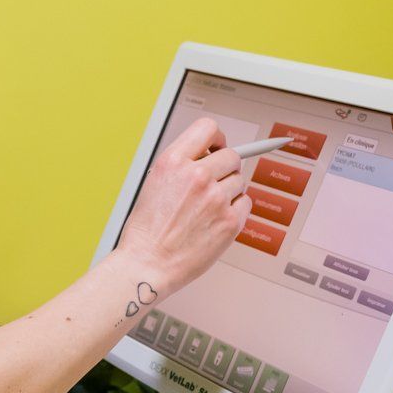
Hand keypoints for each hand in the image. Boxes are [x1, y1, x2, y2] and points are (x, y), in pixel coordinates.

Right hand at [117, 116, 250, 296]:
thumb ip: (182, 166)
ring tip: (208, 209)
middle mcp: (196, 175)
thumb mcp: (155, 184)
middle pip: (232, 156)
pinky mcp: (230, 221)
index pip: (208, 128)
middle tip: (214, 184)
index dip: (217, 138)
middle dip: (225, 168)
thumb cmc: (147, 232)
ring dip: (229, 191)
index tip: (217, 148)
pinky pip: (245, 203)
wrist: (147, 264)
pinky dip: (235, 210)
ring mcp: (216, 198)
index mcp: (173, 162)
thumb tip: (210, 157)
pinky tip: (215, 220)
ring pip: (239, 181)